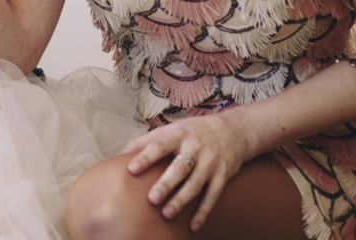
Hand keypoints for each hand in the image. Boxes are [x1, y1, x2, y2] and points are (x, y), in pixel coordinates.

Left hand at [122, 112, 255, 231]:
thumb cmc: (193, 131)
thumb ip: (148, 141)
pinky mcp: (223, 175)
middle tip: (152, 199)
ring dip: (181, 200)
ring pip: (196, 184)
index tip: (131, 169)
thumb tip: (122, 156)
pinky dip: (203, 212)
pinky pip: (213, 196)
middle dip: (166, 183)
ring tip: (166, 214)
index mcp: (178, 135)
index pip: (159, 145)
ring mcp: (210, 162)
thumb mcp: (172, 129)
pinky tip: (192, 226)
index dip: (145, 157)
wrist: (233, 130)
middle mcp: (195, 147)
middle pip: (180, 167)